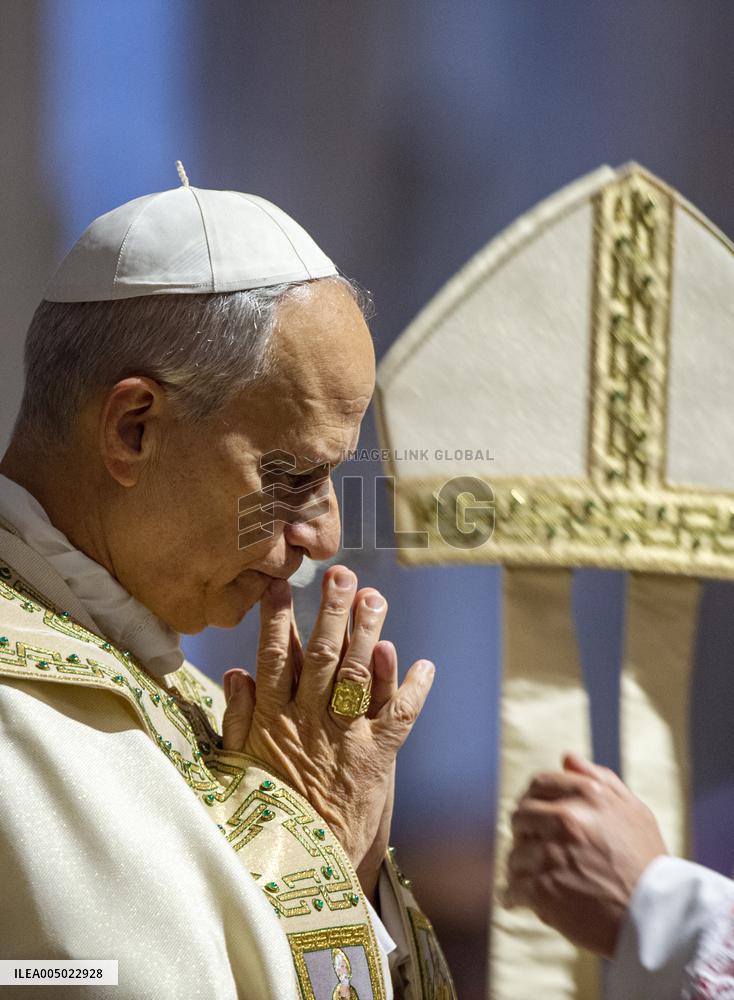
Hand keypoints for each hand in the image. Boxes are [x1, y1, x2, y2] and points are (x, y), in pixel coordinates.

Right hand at [221, 565, 434, 898]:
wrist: (299, 867)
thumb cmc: (266, 811)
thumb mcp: (237, 765)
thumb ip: (236, 718)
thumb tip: (236, 672)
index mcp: (272, 719)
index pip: (273, 657)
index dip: (277, 618)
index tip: (280, 584)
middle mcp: (309, 720)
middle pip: (321, 656)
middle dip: (331, 613)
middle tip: (342, 575)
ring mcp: (344, 736)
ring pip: (356, 676)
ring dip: (367, 634)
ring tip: (375, 598)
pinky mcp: (376, 757)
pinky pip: (398, 717)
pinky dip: (413, 690)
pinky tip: (426, 664)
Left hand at [505, 752, 667, 957]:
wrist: (659, 919)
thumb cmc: (648, 864)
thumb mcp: (635, 811)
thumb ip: (600, 779)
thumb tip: (567, 758)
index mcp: (588, 795)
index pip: (539, 784)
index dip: (533, 799)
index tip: (535, 816)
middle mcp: (567, 819)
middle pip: (520, 816)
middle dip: (524, 832)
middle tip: (534, 849)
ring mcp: (552, 854)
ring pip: (515, 854)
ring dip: (522, 868)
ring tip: (536, 879)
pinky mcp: (543, 890)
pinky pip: (512, 888)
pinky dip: (513, 896)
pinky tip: (519, 900)